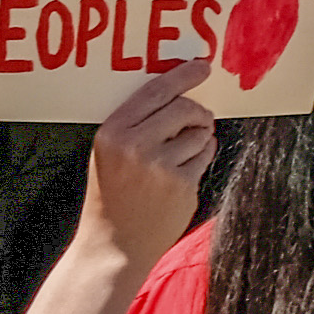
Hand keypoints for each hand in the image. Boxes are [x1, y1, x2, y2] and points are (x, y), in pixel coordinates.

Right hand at [83, 63, 219, 265]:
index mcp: (112, 133)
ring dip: (200, 137)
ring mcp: (161, 167)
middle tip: (199, 119)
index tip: (201, 66)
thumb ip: (135, 125)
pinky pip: (206, 154)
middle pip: (184, 108)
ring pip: (200, 132)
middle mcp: (136, 146)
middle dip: (197, 111)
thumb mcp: (107, 153)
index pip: (154, 92)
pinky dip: (203, 156)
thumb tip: (177, 95)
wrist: (113, 246)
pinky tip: (185, 171)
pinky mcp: (183, 185)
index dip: (182, 76)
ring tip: (181, 155)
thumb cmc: (111, 196)